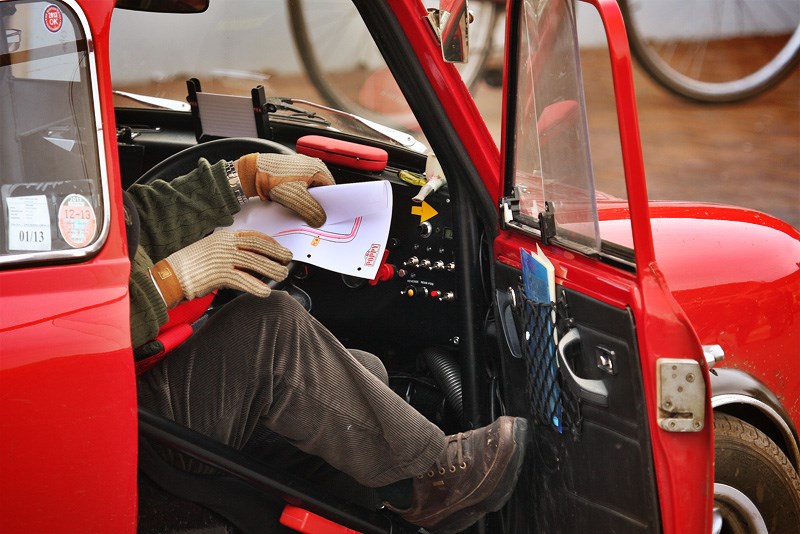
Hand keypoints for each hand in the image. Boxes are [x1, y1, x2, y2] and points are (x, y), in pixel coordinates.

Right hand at [150, 230, 291, 307]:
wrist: (171, 274)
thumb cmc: (191, 264)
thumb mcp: (213, 249)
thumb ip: (231, 250)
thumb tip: (252, 258)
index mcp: (225, 236)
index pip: (254, 236)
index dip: (271, 243)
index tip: (280, 248)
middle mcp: (226, 245)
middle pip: (258, 247)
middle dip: (276, 253)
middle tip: (287, 260)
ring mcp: (223, 259)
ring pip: (254, 263)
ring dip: (271, 270)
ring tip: (281, 275)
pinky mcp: (219, 274)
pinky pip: (243, 280)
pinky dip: (256, 286)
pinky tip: (264, 291)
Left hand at [236, 153, 334, 226]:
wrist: (252, 172)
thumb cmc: (273, 178)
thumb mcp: (297, 199)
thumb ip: (312, 211)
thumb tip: (320, 220)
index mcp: (318, 168)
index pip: (332, 189)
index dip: (330, 203)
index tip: (326, 215)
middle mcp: (311, 165)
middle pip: (321, 190)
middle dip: (317, 203)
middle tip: (312, 214)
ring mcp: (300, 167)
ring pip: (310, 189)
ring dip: (306, 200)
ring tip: (300, 207)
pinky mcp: (291, 172)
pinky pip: (300, 186)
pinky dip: (298, 195)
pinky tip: (292, 202)